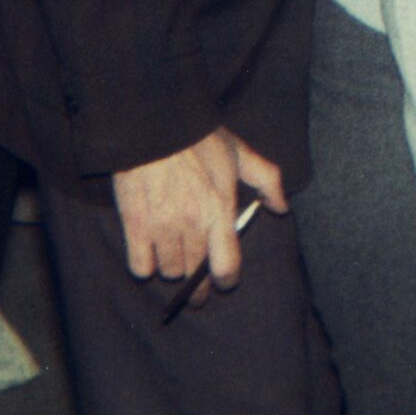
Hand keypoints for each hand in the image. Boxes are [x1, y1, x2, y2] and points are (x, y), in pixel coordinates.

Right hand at [112, 128, 285, 302]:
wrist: (155, 124)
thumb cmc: (200, 138)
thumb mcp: (241, 153)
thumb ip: (268, 180)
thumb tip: (282, 208)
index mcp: (220, 210)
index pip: (226, 266)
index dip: (226, 281)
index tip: (224, 281)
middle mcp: (192, 225)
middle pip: (194, 276)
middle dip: (198, 286)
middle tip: (197, 290)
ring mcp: (161, 227)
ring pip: (169, 271)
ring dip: (173, 270)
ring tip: (175, 262)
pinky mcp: (134, 225)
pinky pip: (140, 266)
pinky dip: (145, 266)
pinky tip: (150, 255)